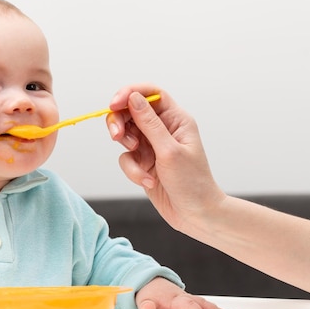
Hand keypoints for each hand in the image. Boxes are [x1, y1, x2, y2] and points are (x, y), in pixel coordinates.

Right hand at [105, 84, 225, 231]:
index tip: (113, 104)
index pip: (151, 94)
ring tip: (138, 161)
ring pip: (125, 134)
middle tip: (116, 136)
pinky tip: (148, 181)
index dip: (130, 93)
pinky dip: (132, 170)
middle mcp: (163, 128)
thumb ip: (149, 123)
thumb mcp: (169, 151)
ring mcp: (151, 145)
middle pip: (131, 111)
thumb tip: (133, 98)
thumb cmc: (192, 183)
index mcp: (176, 119)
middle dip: (120, 123)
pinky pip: (126, 158)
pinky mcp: (143, 162)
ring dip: (126, 149)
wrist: (196, 215)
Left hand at [136, 277, 230, 308]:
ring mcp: (187, 300)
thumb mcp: (143, 301)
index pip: (188, 305)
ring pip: (203, 303)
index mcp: (175, 300)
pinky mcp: (188, 303)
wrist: (148, 283)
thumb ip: (146, 306)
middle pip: (200, 303)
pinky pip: (202, 305)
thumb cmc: (149, 295)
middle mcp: (183, 298)